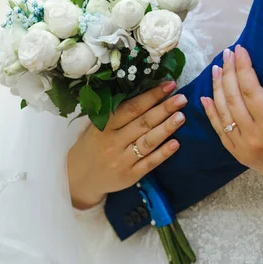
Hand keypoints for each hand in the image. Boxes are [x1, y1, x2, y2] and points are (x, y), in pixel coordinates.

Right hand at [68, 81, 187, 208]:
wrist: (80, 178)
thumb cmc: (92, 145)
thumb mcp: (96, 126)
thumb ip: (116, 113)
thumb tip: (145, 92)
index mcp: (104, 125)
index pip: (132, 108)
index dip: (151, 96)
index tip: (169, 85)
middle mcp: (113, 142)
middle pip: (143, 123)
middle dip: (164, 109)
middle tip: (182, 98)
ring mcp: (122, 160)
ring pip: (148, 142)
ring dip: (166, 128)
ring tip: (181, 117)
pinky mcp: (130, 176)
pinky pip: (149, 163)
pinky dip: (163, 153)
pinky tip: (176, 144)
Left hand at [201, 45, 262, 198]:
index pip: (251, 91)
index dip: (243, 69)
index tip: (239, 50)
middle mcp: (254, 137)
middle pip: (233, 99)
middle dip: (229, 73)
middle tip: (226, 54)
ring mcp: (244, 148)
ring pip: (224, 114)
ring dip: (217, 90)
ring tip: (216, 69)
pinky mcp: (239, 155)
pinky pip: (220, 132)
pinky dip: (212, 114)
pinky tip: (206, 97)